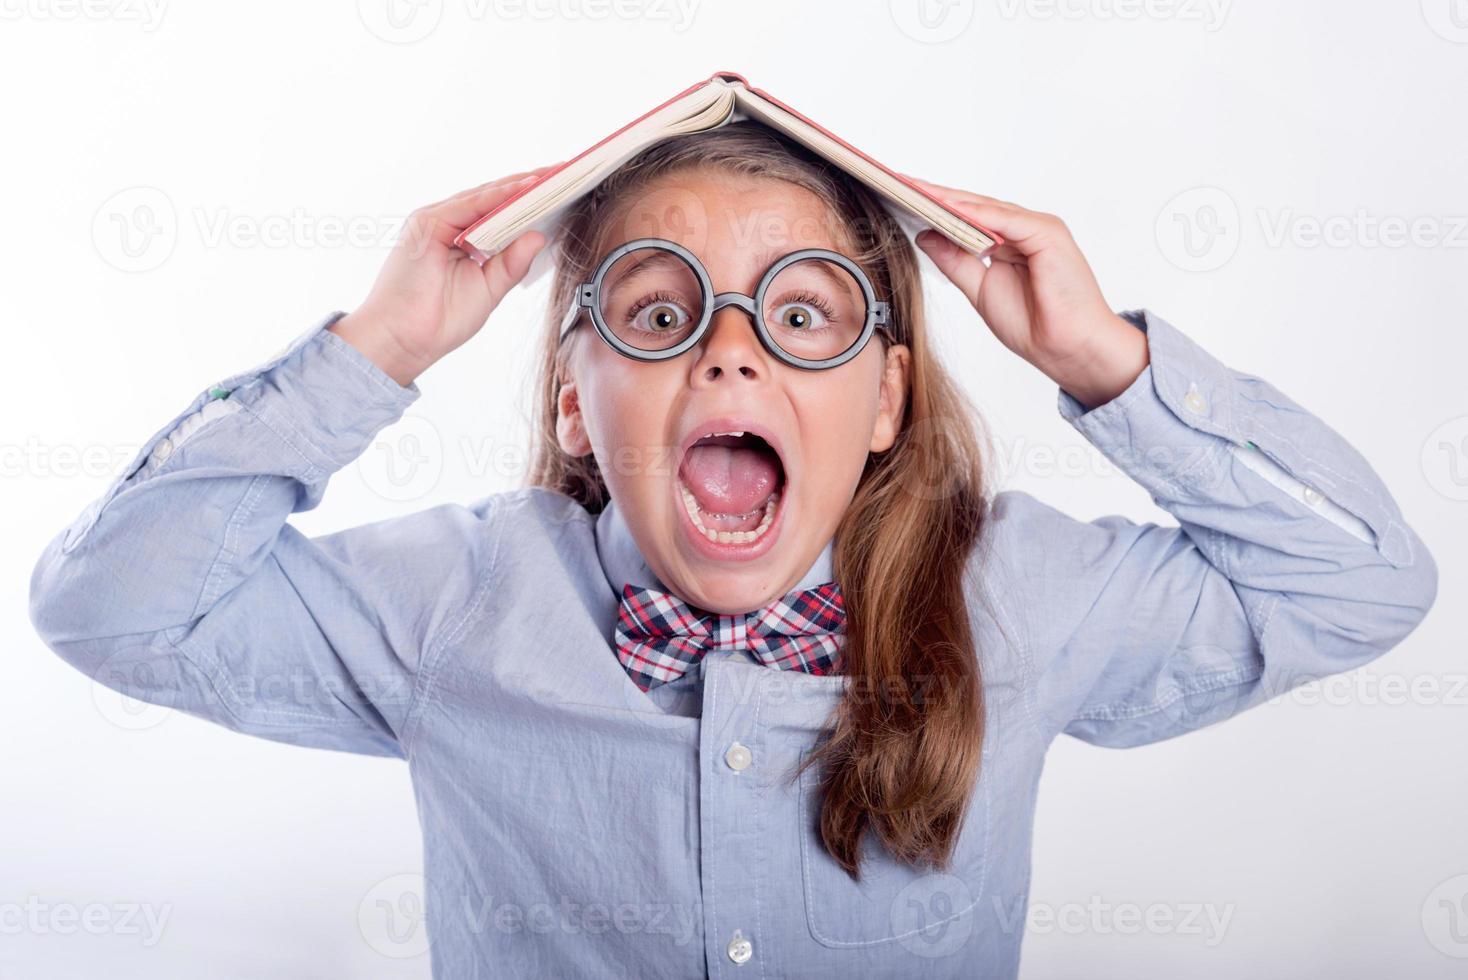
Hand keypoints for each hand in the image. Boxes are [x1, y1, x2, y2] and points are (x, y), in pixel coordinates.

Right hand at [329, 166, 557, 386]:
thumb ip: (512, 263)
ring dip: (520, 186)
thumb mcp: (489, 290)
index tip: (562, 193)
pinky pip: (471, 204)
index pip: (500, 216)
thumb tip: (539, 236)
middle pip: (494, 201)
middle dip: (529, 188)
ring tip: (553, 175)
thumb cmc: (439, 321)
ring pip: (485, 197)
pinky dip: (500, 195)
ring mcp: (436, 222)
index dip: (530, 204)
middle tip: (566, 174)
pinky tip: (526, 188)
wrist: (404, 340)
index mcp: (461, 242)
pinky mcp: (427, 222)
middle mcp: (448, 227)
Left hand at [907, 178, 1149, 410]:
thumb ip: (955, 261)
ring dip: (950, 199)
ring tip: (914, 190)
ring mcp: (1038, 228)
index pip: (967, 219)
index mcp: (1010, 243)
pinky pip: (1005, 219)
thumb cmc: (1035, 325)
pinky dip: (977, 213)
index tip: (900, 199)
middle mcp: (1024, 230)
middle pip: (974, 207)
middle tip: (898, 183)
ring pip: (986, 208)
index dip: (935, 209)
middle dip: (936, 197)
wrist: (1069, 349)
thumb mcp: (979, 289)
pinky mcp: (1047, 233)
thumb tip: (925, 234)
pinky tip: (949, 208)